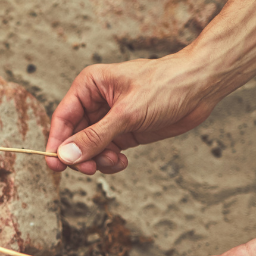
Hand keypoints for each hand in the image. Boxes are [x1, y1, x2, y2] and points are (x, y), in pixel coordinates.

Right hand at [45, 54, 218, 174]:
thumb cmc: (165, 86)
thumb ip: (94, 137)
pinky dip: (110, 161)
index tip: (54, 165)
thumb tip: (67, 156)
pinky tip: (121, 160)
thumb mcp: (126, 113)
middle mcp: (96, 102)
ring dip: (97, 159)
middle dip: (81, 155)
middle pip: (73, 136)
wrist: (201, 87)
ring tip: (113, 160)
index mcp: (89, 86)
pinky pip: (107, 152)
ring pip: (90, 147)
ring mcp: (111, 119)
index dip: (56, 142)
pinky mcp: (125, 132)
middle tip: (89, 169)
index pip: (63, 118)